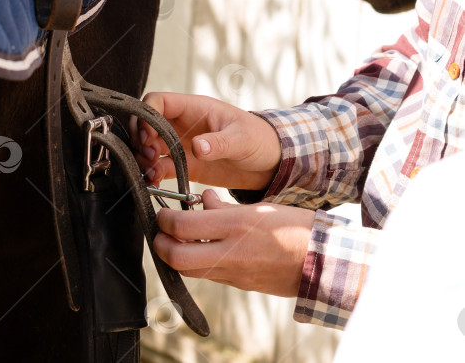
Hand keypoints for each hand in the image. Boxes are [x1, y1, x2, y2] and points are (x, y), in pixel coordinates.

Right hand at [131, 93, 280, 190]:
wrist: (270, 162)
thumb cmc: (259, 139)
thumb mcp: (242, 138)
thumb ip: (219, 142)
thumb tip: (197, 146)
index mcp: (194, 108)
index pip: (158, 101)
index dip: (147, 116)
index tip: (149, 136)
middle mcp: (182, 125)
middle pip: (147, 124)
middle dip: (140, 139)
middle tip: (147, 156)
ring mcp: (180, 145)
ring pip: (149, 147)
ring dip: (143, 159)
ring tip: (149, 173)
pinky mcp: (184, 165)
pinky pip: (160, 168)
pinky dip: (153, 175)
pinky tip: (154, 183)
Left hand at [154, 190, 313, 296]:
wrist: (325, 261)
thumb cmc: (296, 227)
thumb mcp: (260, 207)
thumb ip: (225, 205)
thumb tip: (202, 199)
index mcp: (236, 224)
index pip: (182, 226)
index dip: (164, 219)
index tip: (162, 212)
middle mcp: (231, 251)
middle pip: (175, 256)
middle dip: (160, 244)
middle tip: (161, 231)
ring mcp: (234, 272)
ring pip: (188, 270)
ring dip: (175, 256)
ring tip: (177, 240)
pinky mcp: (240, 285)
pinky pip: (208, 276)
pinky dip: (196, 264)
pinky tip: (201, 250)